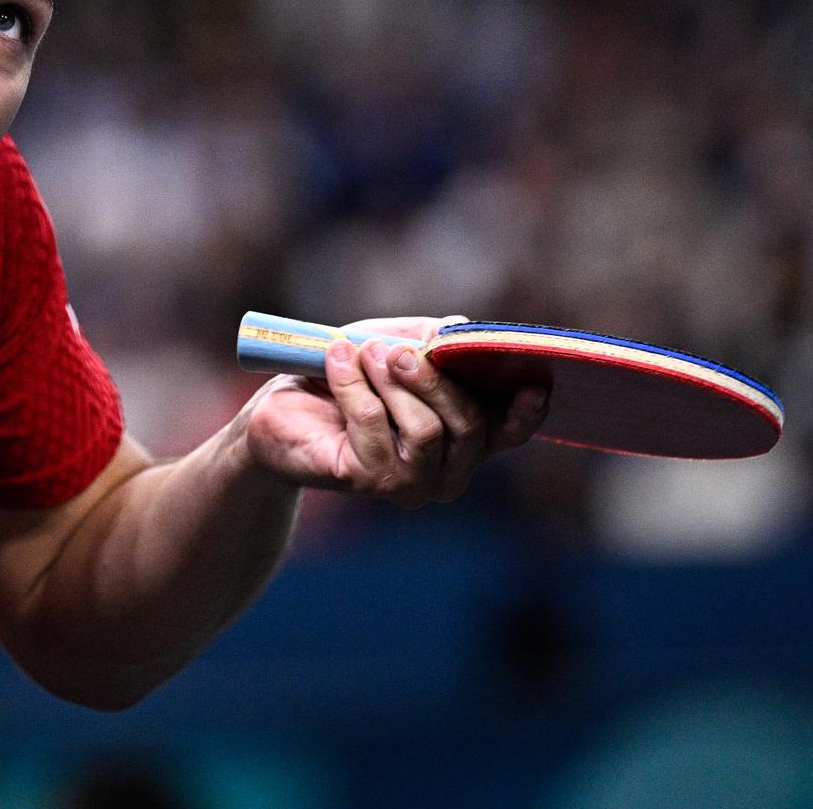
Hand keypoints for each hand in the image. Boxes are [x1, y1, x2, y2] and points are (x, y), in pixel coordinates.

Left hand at [241, 315, 548, 507]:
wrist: (279, 409)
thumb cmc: (345, 376)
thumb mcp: (390, 344)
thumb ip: (428, 338)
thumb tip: (458, 329)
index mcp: (463, 437)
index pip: (507, 433)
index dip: (525, 413)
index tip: (533, 384)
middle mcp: (447, 470)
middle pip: (468, 426)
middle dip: (434, 380)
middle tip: (395, 349)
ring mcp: (410, 483)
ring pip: (426, 431)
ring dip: (391, 382)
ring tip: (362, 351)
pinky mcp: (368, 482)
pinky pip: (373, 427)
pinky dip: (354, 385)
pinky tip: (337, 360)